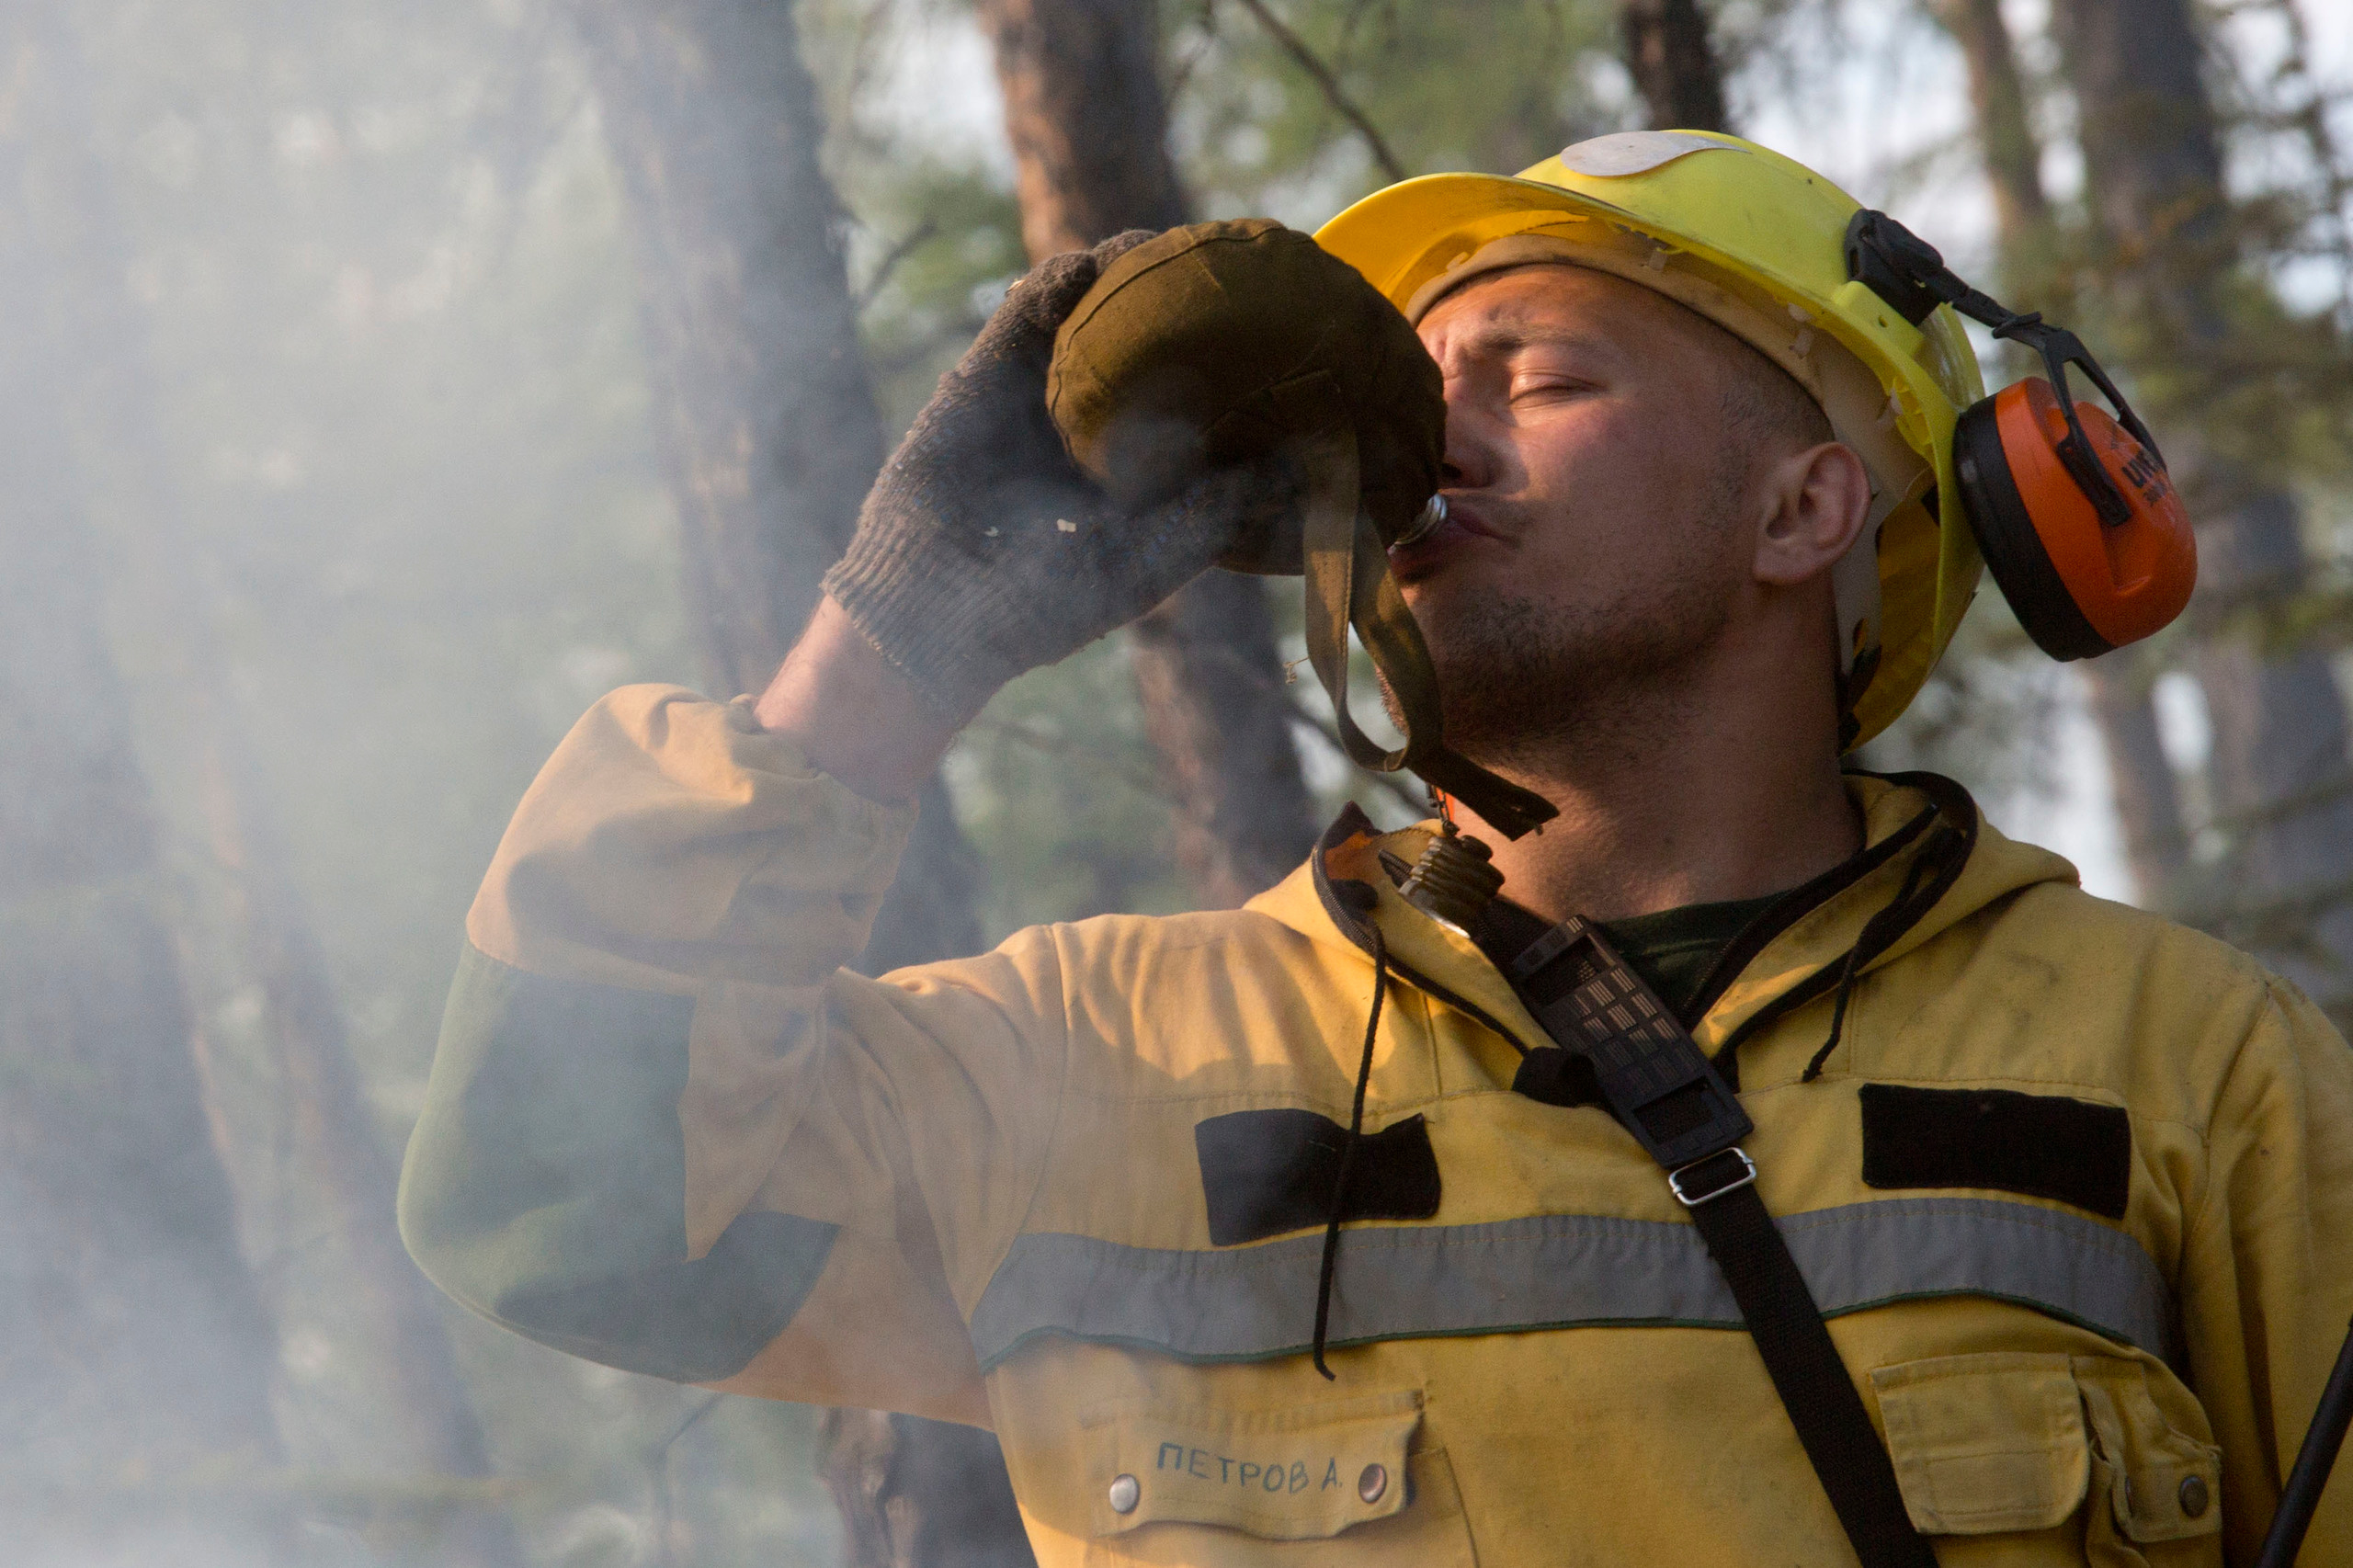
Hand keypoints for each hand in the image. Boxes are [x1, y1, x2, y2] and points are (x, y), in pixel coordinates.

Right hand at [821, 231, 1276, 724]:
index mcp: (1132, 464)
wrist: (941, 607)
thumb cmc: (1050, 602)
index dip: (1228, 349)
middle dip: (1179, 296)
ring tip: (1159, 247)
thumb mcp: (1154, 560)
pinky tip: (1086, 266)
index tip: (1273, 314)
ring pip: (1087, 312)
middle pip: (1143, 338)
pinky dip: (1055, 282)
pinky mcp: (984, 374)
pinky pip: (1022, 313)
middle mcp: (1089, 423)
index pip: (1192, 388)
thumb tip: (1300, 469)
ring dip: (1121, 273)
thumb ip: (1219, 513)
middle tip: (1223, 262)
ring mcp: (1035, 393)